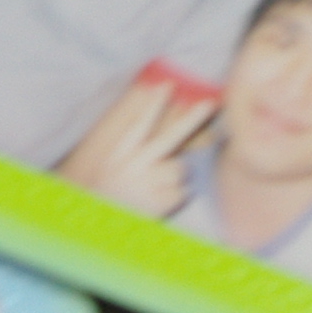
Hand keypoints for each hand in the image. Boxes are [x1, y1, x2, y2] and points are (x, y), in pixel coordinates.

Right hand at [58, 78, 209, 218]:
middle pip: (170, 138)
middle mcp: (133, 166)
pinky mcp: (162, 202)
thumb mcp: (115, 165)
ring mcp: (149, 185)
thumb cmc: (111, 193)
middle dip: (192, 119)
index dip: (154, 104)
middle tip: (210, 103)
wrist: (100, 228)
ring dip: (173, 177)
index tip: (168, 84)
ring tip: (153, 187)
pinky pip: (183, 192)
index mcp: (119, 155)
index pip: (140, 125)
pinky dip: (175, 196)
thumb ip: (136, 147)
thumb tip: (162, 124)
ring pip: (180, 168)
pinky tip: (157, 202)